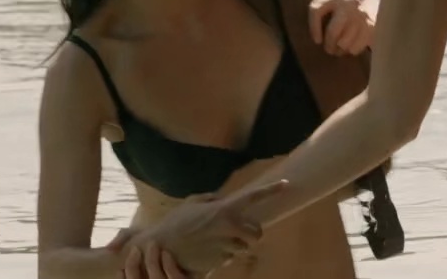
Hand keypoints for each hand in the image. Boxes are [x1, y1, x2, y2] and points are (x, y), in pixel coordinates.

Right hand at [107, 228, 190, 278]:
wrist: (190, 235)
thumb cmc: (158, 240)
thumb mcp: (139, 235)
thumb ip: (123, 238)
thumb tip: (110, 248)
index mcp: (141, 276)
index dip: (121, 278)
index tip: (120, 266)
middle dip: (133, 268)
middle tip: (136, 249)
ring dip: (152, 264)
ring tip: (153, 245)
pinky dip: (169, 267)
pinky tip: (167, 253)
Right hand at [124, 180, 288, 275]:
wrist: (160, 249)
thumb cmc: (175, 223)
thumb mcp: (192, 203)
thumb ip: (211, 200)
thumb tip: (223, 200)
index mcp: (224, 209)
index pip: (253, 197)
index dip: (271, 189)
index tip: (286, 183)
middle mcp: (230, 228)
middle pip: (257, 233)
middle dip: (251, 233)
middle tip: (238, 231)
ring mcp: (226, 247)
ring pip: (243, 248)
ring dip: (234, 245)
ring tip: (213, 242)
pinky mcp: (220, 262)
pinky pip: (229, 259)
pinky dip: (222, 256)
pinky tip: (206, 252)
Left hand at [309, 0, 373, 55]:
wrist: (360, 11)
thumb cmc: (334, 14)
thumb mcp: (324, 8)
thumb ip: (316, 15)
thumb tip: (309, 36)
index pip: (316, 10)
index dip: (314, 28)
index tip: (316, 41)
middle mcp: (348, 1)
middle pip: (333, 30)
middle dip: (329, 43)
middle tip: (328, 49)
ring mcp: (361, 13)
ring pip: (344, 41)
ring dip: (340, 49)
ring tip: (338, 50)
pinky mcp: (371, 26)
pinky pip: (357, 46)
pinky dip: (352, 50)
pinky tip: (349, 48)